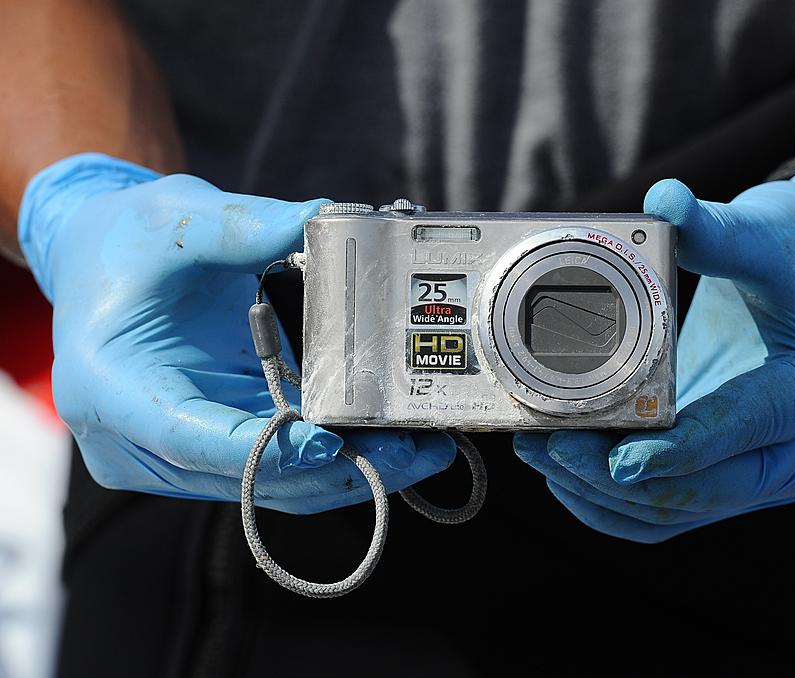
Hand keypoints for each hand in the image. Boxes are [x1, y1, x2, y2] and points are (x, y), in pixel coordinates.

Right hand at [19, 153, 454, 513]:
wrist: (98, 263)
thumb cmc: (125, 243)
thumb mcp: (174, 217)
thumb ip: (242, 225)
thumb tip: (323, 220)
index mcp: (109, 388)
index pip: (190, 436)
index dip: (266, 449)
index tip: (331, 443)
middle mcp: (133, 440)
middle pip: (244, 476)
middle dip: (335, 470)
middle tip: (414, 451)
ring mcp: (170, 456)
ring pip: (267, 486)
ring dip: (346, 474)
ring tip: (420, 450)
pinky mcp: (206, 451)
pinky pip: (273, 469)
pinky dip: (329, 460)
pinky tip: (385, 441)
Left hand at [515, 162, 794, 541]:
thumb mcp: (769, 231)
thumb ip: (716, 229)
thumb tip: (662, 200)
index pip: (749, 429)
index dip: (680, 450)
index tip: (615, 459)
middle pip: (712, 489)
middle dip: (622, 479)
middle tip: (548, 448)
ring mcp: (790, 470)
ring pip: (691, 511)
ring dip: (612, 495)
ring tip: (543, 455)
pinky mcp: (756, 475)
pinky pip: (688, 510)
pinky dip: (629, 505)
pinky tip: (575, 477)